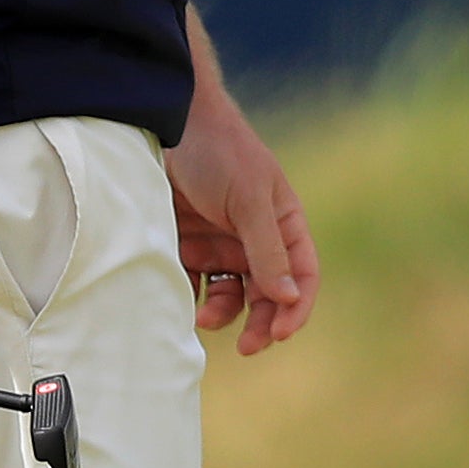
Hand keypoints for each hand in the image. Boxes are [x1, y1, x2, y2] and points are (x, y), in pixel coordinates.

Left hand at [165, 85, 316, 354]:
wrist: (166, 121)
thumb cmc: (220, 152)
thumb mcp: (249, 199)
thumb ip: (267, 250)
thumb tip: (289, 299)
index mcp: (284, 224)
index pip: (303, 276)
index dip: (296, 308)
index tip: (279, 334)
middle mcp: (257, 238)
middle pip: (268, 294)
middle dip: (260, 323)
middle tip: (247, 347)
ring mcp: (222, 243)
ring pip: (231, 296)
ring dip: (223, 314)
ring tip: (202, 318)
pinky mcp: (188, 244)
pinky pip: (195, 285)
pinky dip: (192, 298)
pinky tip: (182, 301)